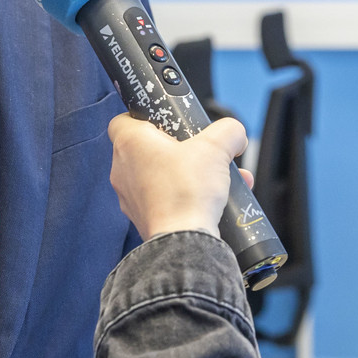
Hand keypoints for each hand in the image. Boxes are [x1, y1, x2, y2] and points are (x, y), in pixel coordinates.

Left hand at [107, 114, 251, 240]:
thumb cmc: (187, 191)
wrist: (184, 240)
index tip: (168, 122)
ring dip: (185, 172)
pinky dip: (184, 196)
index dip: (146, 117)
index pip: (123, 119)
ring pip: (158, 175)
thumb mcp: (216, 147)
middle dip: (177, 148)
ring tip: (216, 177)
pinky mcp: (142, 217)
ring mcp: (130, 196)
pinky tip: (213, 199)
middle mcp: (123, 169)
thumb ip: (228, 131)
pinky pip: (162, 199)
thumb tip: (234, 134)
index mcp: (130, 143)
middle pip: (147, 148)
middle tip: (198, 150)